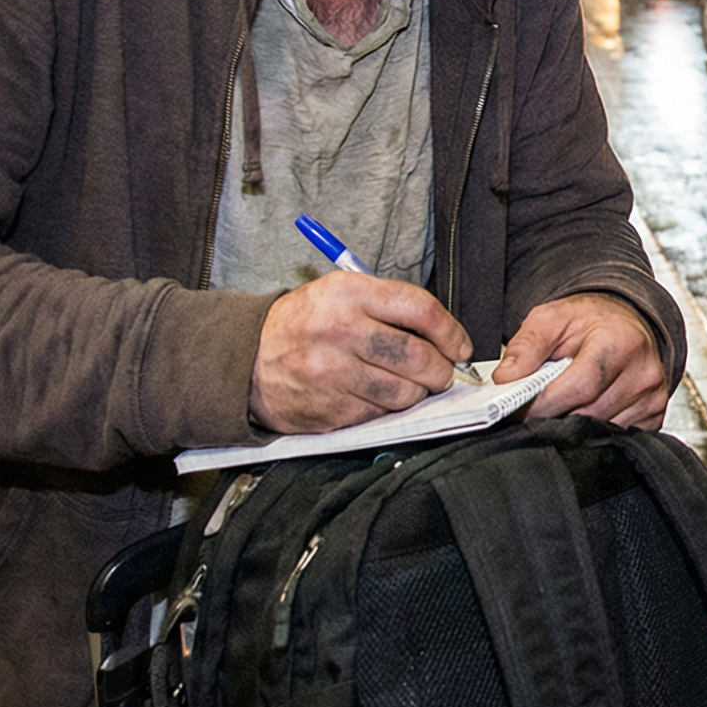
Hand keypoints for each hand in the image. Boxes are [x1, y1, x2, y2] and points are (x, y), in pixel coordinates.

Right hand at [249, 271, 472, 434]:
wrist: (245, 358)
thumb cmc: (302, 324)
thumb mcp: (339, 293)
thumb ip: (389, 306)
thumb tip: (444, 334)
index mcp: (347, 293)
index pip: (420, 309)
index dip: (451, 331)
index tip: (460, 345)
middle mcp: (339, 331)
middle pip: (418, 356)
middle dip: (441, 369)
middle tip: (442, 372)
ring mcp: (332, 374)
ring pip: (405, 392)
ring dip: (418, 393)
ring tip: (409, 384)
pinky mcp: (328, 410)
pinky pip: (379, 414)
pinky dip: (388, 408)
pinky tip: (376, 396)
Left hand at [502, 292, 670, 429]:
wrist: (624, 322)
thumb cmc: (589, 322)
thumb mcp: (551, 319)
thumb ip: (526, 347)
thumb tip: (506, 380)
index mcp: (621, 342)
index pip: (579, 387)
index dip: (543, 403)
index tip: (517, 408)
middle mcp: (644, 372)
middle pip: (589, 414)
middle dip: (554, 416)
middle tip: (531, 410)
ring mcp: (653, 397)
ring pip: (600, 431)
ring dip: (573, 426)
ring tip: (560, 405)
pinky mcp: (655, 415)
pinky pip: (616, 438)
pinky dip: (594, 432)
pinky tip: (584, 410)